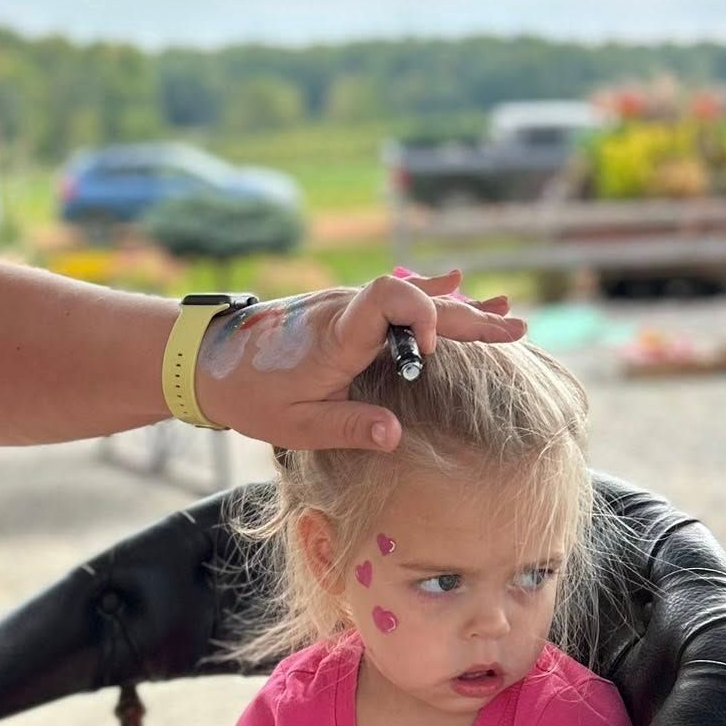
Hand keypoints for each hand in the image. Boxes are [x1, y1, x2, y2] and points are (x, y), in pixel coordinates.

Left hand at [193, 273, 524, 451]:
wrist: (209, 360)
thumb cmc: (249, 395)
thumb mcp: (295, 426)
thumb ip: (347, 428)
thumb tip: (395, 436)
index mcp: (336, 335)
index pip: (387, 298)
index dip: (420, 313)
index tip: (431, 351)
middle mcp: (346, 311)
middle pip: (417, 300)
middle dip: (467, 316)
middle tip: (516, 328)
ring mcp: (347, 308)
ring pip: (412, 299)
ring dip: (460, 309)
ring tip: (509, 316)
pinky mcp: (346, 314)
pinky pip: (397, 303)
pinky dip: (433, 301)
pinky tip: (464, 288)